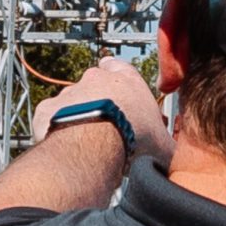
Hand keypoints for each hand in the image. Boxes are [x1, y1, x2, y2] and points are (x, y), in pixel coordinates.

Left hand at [33, 58, 171, 163]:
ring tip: (87, 142)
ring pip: (72, 102)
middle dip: (98, 101)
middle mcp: (95, 79)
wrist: (97, 142)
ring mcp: (69, 92)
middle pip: (94, 84)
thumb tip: (177, 158)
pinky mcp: (49, 108)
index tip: (121, 93)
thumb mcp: (163, 142)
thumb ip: (167, 143)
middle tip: (107, 126)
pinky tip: (68, 146)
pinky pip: (51, 118)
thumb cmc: (133, 135)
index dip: (119, 79)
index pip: (120, 67)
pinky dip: (56, 129)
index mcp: (126, 80)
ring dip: (78, 117)